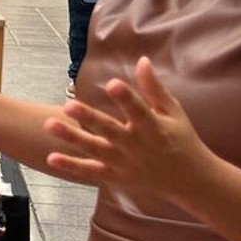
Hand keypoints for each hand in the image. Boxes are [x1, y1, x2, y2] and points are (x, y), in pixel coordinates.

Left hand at [43, 57, 213, 202]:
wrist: (190, 180)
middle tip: (68, 106)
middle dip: (89, 118)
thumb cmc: (182, 139)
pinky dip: (72, 166)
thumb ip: (154, 89)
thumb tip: (142, 60)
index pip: (138, 110)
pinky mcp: (117, 177)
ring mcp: (125, 164)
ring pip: (95, 150)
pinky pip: (91, 171)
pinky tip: (51, 157)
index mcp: (154, 128)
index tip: (112, 83)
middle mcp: (137, 146)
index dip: (125, 97)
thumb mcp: (174, 112)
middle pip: (109, 131)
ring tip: (49, 125)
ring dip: (72, 138)